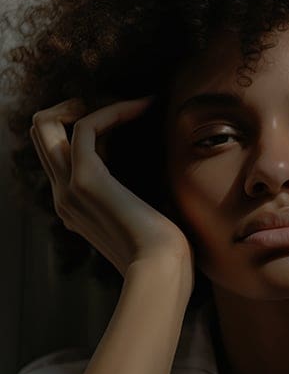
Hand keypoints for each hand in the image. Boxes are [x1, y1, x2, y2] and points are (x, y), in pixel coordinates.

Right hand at [30, 97, 193, 279]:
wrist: (162, 270)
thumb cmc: (162, 247)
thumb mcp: (142, 215)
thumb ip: (134, 195)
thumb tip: (153, 176)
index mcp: (74, 204)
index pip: (59, 151)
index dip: (86, 125)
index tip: (126, 116)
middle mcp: (63, 194)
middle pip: (41, 134)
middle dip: (70, 108)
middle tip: (114, 104)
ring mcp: (69, 187)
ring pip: (45, 125)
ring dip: (87, 103)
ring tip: (131, 103)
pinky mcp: (86, 179)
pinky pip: (85, 126)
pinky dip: (113, 109)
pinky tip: (144, 105)